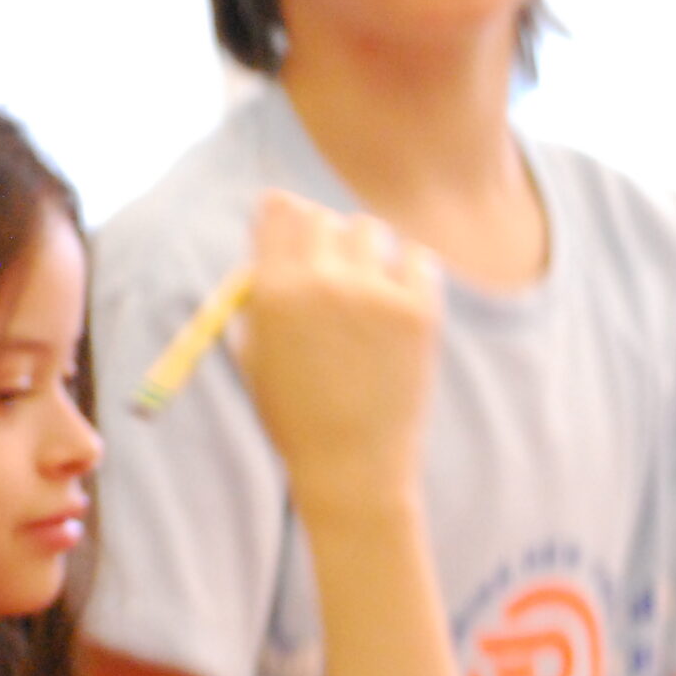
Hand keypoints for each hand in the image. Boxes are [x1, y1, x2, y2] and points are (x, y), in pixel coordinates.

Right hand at [237, 190, 441, 516]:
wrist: (353, 466)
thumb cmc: (297, 414)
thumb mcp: (256, 352)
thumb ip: (259, 294)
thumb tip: (274, 237)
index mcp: (272, 290)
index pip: (278, 209)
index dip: (286, 217)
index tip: (296, 233)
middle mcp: (321, 282)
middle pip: (323, 216)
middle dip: (324, 239)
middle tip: (334, 272)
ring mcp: (374, 293)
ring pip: (370, 229)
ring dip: (367, 251)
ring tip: (366, 292)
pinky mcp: (419, 310)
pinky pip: (418, 257)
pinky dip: (409, 271)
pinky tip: (399, 302)